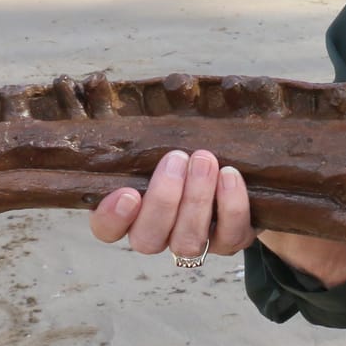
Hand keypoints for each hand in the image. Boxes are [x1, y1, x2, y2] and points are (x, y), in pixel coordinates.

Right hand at [88, 149, 254, 260]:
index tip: (128, 193)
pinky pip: (229, 237)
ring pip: (186, 241)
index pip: (107, 229)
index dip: (112, 218)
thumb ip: (143, 137)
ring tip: (204, 161)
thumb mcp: (160, 137)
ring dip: (195, 201)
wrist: (238, 160)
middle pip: (147, 239)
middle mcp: (159, 234)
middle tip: (176, 158)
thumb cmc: (186, 147)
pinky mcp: (229, 241)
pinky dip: (231, 206)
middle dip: (162, 200)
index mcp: (131, 211)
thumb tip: (119, 103)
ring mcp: (193, 241)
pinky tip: (229, 175)